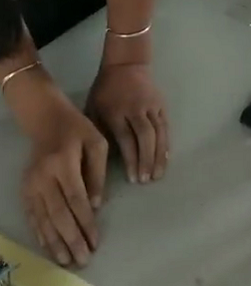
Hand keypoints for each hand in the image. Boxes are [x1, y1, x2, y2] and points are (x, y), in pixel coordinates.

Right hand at [22, 89, 106, 267]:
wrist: (46, 118)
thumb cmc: (77, 129)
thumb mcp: (96, 142)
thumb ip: (98, 173)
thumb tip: (95, 205)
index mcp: (63, 162)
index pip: (76, 198)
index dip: (85, 222)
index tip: (95, 240)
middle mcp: (44, 175)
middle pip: (58, 213)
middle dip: (71, 238)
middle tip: (83, 258)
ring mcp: (31, 183)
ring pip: (43, 218)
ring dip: (55, 242)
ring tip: (67, 259)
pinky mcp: (25, 188)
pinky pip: (32, 215)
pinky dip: (41, 233)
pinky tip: (49, 246)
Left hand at [86, 64, 167, 185]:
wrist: (125, 64)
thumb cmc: (105, 90)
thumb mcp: (94, 108)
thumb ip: (98, 130)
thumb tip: (98, 159)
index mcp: (116, 111)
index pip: (126, 139)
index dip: (131, 159)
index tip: (133, 179)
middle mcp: (135, 109)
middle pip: (145, 137)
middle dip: (147, 160)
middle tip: (147, 180)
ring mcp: (150, 105)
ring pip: (158, 132)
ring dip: (159, 155)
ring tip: (158, 174)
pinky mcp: (160, 104)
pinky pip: (165, 126)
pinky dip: (166, 143)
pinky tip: (165, 158)